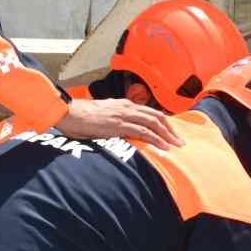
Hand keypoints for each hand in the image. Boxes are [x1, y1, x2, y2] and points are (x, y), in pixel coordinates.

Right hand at [57, 98, 180, 149]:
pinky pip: (143, 132)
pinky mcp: (120, 125)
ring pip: (153, 123)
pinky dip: (156, 139)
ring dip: (167, 135)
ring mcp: (124, 115)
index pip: (150, 112)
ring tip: (176, 145)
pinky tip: (164, 147)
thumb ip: (115, 120)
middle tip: (180, 141)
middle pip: (156, 116)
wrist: (69, 114)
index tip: (171, 133)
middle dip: (170, 129)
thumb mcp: (102, 115)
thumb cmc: (81, 117)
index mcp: (124, 104)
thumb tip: (121, 130)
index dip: (163, 123)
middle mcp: (127, 107)